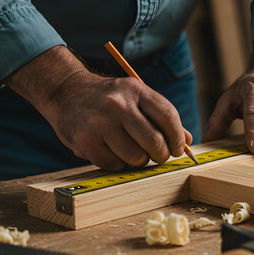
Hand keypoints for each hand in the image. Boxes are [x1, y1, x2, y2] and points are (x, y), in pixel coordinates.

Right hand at [6, 46, 190, 169]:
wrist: (66, 92)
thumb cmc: (108, 98)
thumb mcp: (135, 97)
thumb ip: (160, 116)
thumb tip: (187, 140)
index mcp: (135, 90)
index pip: (168, 116)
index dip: (178, 138)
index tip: (177, 149)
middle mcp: (118, 105)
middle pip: (154, 141)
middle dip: (161, 154)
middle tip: (158, 156)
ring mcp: (100, 123)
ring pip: (135, 157)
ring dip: (139, 161)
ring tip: (131, 151)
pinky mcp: (85, 141)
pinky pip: (114, 165)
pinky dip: (118, 164)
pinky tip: (113, 152)